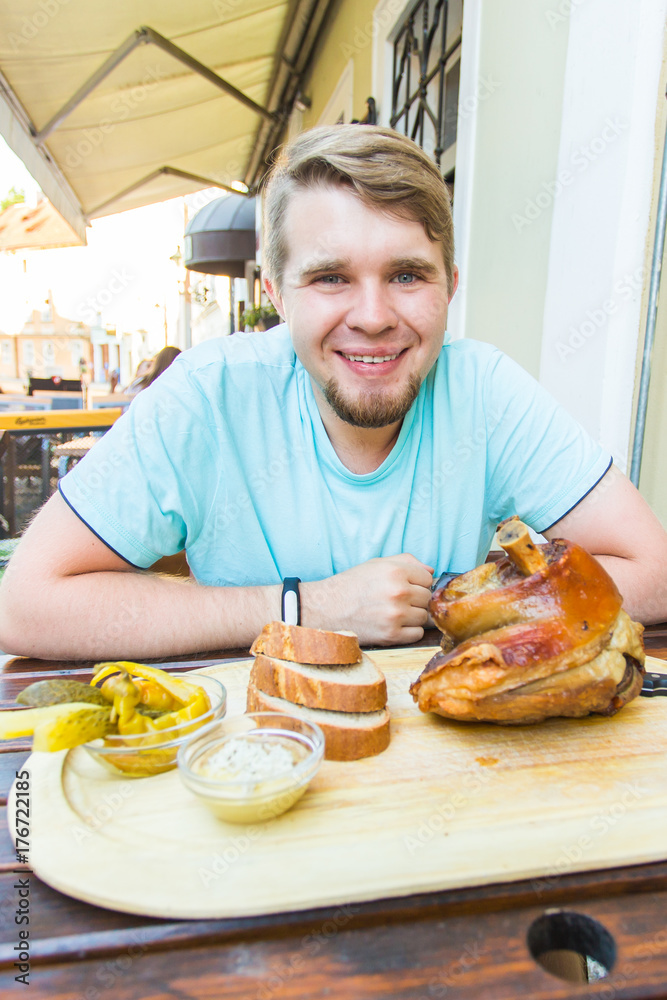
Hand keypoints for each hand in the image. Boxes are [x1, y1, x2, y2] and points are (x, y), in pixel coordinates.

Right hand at [302, 554, 433, 644]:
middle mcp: (398, 592)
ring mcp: (396, 615)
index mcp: (396, 571)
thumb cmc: (351, 585)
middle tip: (397, 601)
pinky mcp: (391, 635)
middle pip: (427, 598)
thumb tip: (431, 570)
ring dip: (412, 616)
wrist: (326, 609)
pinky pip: (417, 634)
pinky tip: (393, 624)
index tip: (405, 587)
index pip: (428, 578)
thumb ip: (406, 562)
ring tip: (393, 612)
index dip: (417, 583)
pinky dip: (408, 631)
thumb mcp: (376, 564)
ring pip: (424, 617)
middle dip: (415, 600)